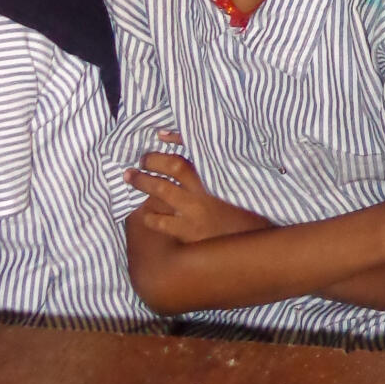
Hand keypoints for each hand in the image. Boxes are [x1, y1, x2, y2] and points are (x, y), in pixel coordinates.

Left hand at [127, 137, 268, 244]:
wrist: (253, 247)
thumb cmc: (248, 214)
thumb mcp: (243, 185)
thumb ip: (225, 169)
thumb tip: (211, 151)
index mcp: (219, 175)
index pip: (197, 149)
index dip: (176, 139)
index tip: (160, 136)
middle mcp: (206, 189)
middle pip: (174, 166)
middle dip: (153, 160)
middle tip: (140, 159)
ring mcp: (196, 211)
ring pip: (162, 191)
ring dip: (143, 182)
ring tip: (131, 177)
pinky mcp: (189, 233)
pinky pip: (161, 222)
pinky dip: (150, 216)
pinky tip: (145, 214)